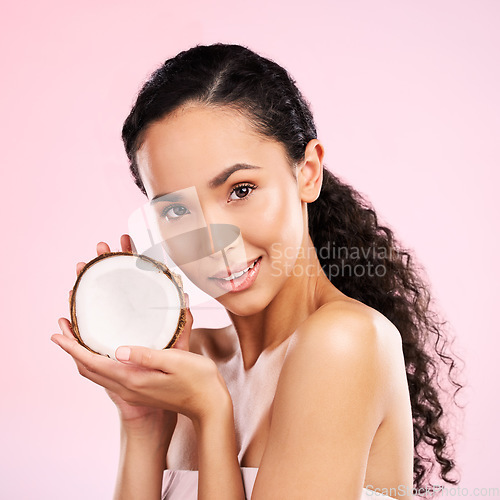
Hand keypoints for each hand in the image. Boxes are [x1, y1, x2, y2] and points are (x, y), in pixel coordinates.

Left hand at [57, 234, 191, 426]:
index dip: (73, 347)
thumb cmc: (198, 381)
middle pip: (89, 369)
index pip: (93, 362)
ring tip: (75, 339)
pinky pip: (107, 375)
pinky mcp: (139, 388)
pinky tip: (103, 352)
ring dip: (82, 356)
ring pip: (97, 373)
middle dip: (72, 349)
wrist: (209, 406)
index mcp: (133, 379)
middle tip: (61, 329)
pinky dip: (96, 362)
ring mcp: (133, 390)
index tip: (58, 333)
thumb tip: (120, 349)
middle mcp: (127, 387)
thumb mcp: (176, 362)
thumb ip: (147, 355)